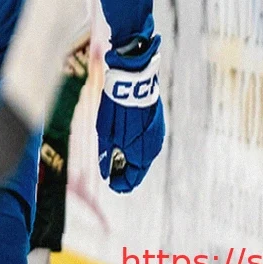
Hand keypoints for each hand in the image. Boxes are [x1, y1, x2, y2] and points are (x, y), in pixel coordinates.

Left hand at [96, 36, 163, 192]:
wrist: (133, 79)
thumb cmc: (116, 107)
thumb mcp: (105, 133)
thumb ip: (107, 155)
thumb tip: (106, 174)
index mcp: (141, 153)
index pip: (132, 178)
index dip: (120, 184)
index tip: (112, 184)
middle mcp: (153, 147)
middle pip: (140, 167)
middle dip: (126, 171)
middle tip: (113, 173)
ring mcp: (157, 133)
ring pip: (145, 153)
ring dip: (132, 157)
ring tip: (118, 157)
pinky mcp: (157, 122)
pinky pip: (148, 140)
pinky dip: (137, 144)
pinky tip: (127, 140)